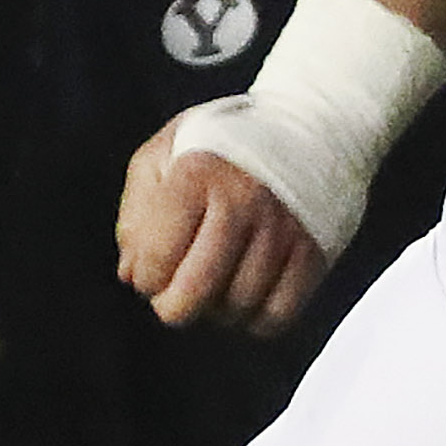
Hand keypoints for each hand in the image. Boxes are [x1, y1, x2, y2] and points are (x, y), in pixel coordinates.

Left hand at [118, 120, 331, 333]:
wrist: (306, 126)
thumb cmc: (220, 145)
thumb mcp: (161, 155)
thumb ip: (136, 213)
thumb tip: (131, 274)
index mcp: (197, 175)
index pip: (157, 256)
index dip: (144, 276)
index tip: (147, 271)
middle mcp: (244, 203)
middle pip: (196, 292)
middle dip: (172, 308)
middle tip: (171, 297)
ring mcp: (283, 230)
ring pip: (237, 307)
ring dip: (215, 311)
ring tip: (210, 287)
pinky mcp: (314, 252)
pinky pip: (279, 314)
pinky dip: (254, 319)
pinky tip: (243, 296)